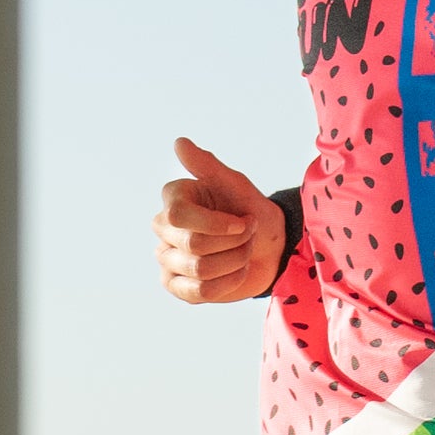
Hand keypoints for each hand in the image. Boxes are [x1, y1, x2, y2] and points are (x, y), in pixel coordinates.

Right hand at [152, 138, 282, 305]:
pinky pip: (200, 292)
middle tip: (248, 235)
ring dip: (236, 262)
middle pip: (195, 245)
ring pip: (201, 270)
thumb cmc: (251, 211)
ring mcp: (167, 258)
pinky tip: (237, 272)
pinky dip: (228, 283)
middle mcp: (163, 228)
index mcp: (174, 199)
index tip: (246, 220)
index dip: (218, 224)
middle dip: (236, 242)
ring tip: (243, 252)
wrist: (270, 247)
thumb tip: (180, 142)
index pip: (180, 216)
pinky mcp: (177, 286)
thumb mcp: (237, 186)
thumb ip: (209, 166)